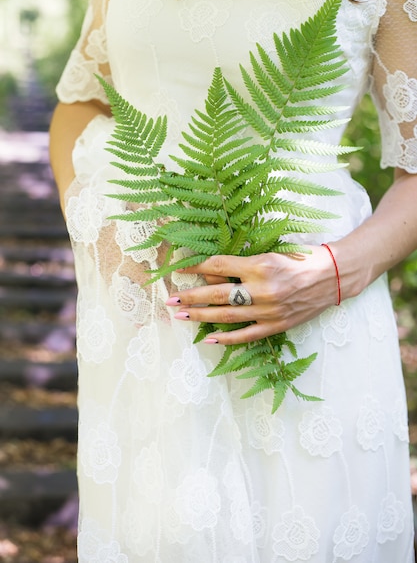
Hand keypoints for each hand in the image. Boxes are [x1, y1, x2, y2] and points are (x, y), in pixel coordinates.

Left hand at [166, 246, 338, 344]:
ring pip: (227, 316)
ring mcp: (270, 310)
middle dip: (191, 297)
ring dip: (201, 316)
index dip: (197, 267)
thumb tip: (214, 273)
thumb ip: (244, 263)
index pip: (219, 265)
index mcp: (261, 264)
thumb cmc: (303, 258)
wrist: (335, 275)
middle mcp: (263, 289)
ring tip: (181, 316)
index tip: (180, 269)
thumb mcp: (272, 252)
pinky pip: (247, 335)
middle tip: (170, 300)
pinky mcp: (278, 325)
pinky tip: (208, 338)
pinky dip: (227, 338)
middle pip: (218, 294)